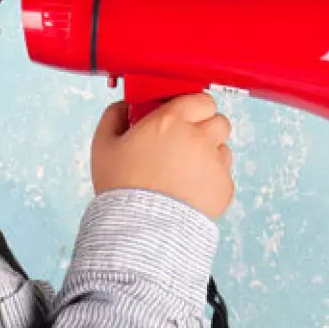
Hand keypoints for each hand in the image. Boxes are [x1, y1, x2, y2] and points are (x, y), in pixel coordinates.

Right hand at [89, 94, 234, 218]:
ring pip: (223, 149)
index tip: (183, 115)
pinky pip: (224, 176)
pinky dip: (211, 181)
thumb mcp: (104, 146)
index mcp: (172, 121)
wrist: (141, 228)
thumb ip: (113, 117)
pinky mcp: (224, 188)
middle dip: (205, 128)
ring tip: (185, 171)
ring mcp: (216, 163)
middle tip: (186, 142)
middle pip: (219, 121)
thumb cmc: (121, 187)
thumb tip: (123, 106)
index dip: (194, 107)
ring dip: (210, 154)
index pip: (201, 99)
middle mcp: (199, 138)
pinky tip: (189, 191)